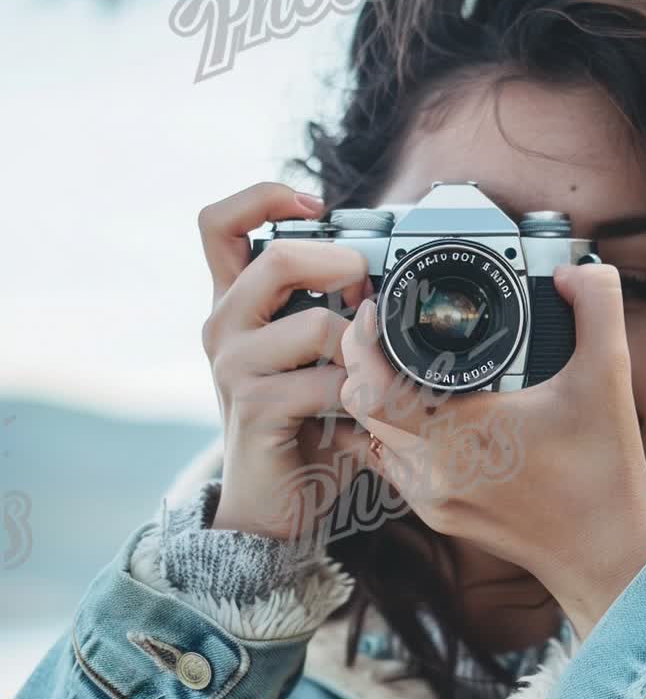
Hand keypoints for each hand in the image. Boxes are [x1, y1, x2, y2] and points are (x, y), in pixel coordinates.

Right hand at [197, 181, 375, 545]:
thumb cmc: (300, 421)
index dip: (264, 197)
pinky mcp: (255, 408)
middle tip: (369, 290)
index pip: (220, 223)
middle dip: (342, 265)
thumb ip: (329, 307)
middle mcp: (223, 326)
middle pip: (277, 258)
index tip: (315, 205)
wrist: (273, 502)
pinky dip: (363, 396)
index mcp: (234, 302)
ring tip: (369, 373)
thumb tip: (373, 276)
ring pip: (318, 323)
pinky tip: (359, 413)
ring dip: (363, 348)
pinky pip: (330, 383)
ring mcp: (234, 367)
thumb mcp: (309, 352)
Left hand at [338, 261, 645, 639]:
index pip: (371, 389)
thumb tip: (577, 269)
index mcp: (462, 435)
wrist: (606, 554)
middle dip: (362, 360)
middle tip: (381, 326)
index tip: (375, 311)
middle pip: (358, 407)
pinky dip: (390, 430)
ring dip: (372, 397)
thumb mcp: (610, 377)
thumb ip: (598, 307)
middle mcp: (433, 471)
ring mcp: (429, 497)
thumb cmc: (605, 474)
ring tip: (394, 361)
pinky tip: (418, 409)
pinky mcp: (435, 514)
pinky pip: (390, 462)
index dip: (360, 343)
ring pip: (369, 436)